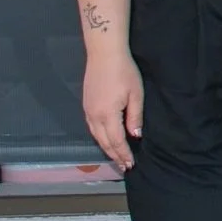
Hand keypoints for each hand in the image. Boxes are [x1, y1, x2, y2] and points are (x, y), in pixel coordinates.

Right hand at [82, 48, 143, 169]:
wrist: (104, 54)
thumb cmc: (124, 72)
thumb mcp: (136, 94)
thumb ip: (135, 117)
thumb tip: (135, 136)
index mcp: (108, 115)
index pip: (117, 141)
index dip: (124, 154)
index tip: (131, 164)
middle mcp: (94, 116)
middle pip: (104, 142)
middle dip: (115, 155)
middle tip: (124, 166)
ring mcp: (87, 111)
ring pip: (96, 136)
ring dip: (106, 148)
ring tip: (116, 157)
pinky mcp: (86, 105)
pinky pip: (92, 128)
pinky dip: (99, 138)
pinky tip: (105, 139)